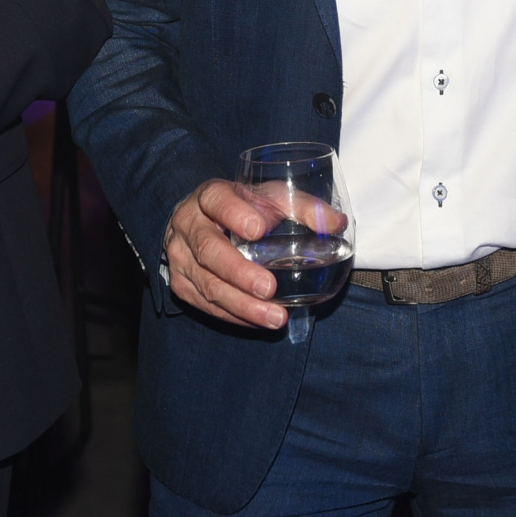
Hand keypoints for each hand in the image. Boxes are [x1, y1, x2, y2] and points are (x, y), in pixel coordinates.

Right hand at [162, 180, 286, 329]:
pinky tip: (258, 320)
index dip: (234, 214)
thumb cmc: (242, 208)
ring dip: (242, 305)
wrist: (202, 222)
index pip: (217, 200)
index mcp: (209, 196)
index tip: (258, 230)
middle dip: (239, 273)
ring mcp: (180, 257)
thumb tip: (335, 223)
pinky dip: (234, 315)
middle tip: (269, 287)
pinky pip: (206, 304)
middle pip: (208, 250)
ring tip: (275, 317)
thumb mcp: (269, 197)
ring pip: (207, 284)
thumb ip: (301, 206)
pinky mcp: (181, 283)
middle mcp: (188, 225)